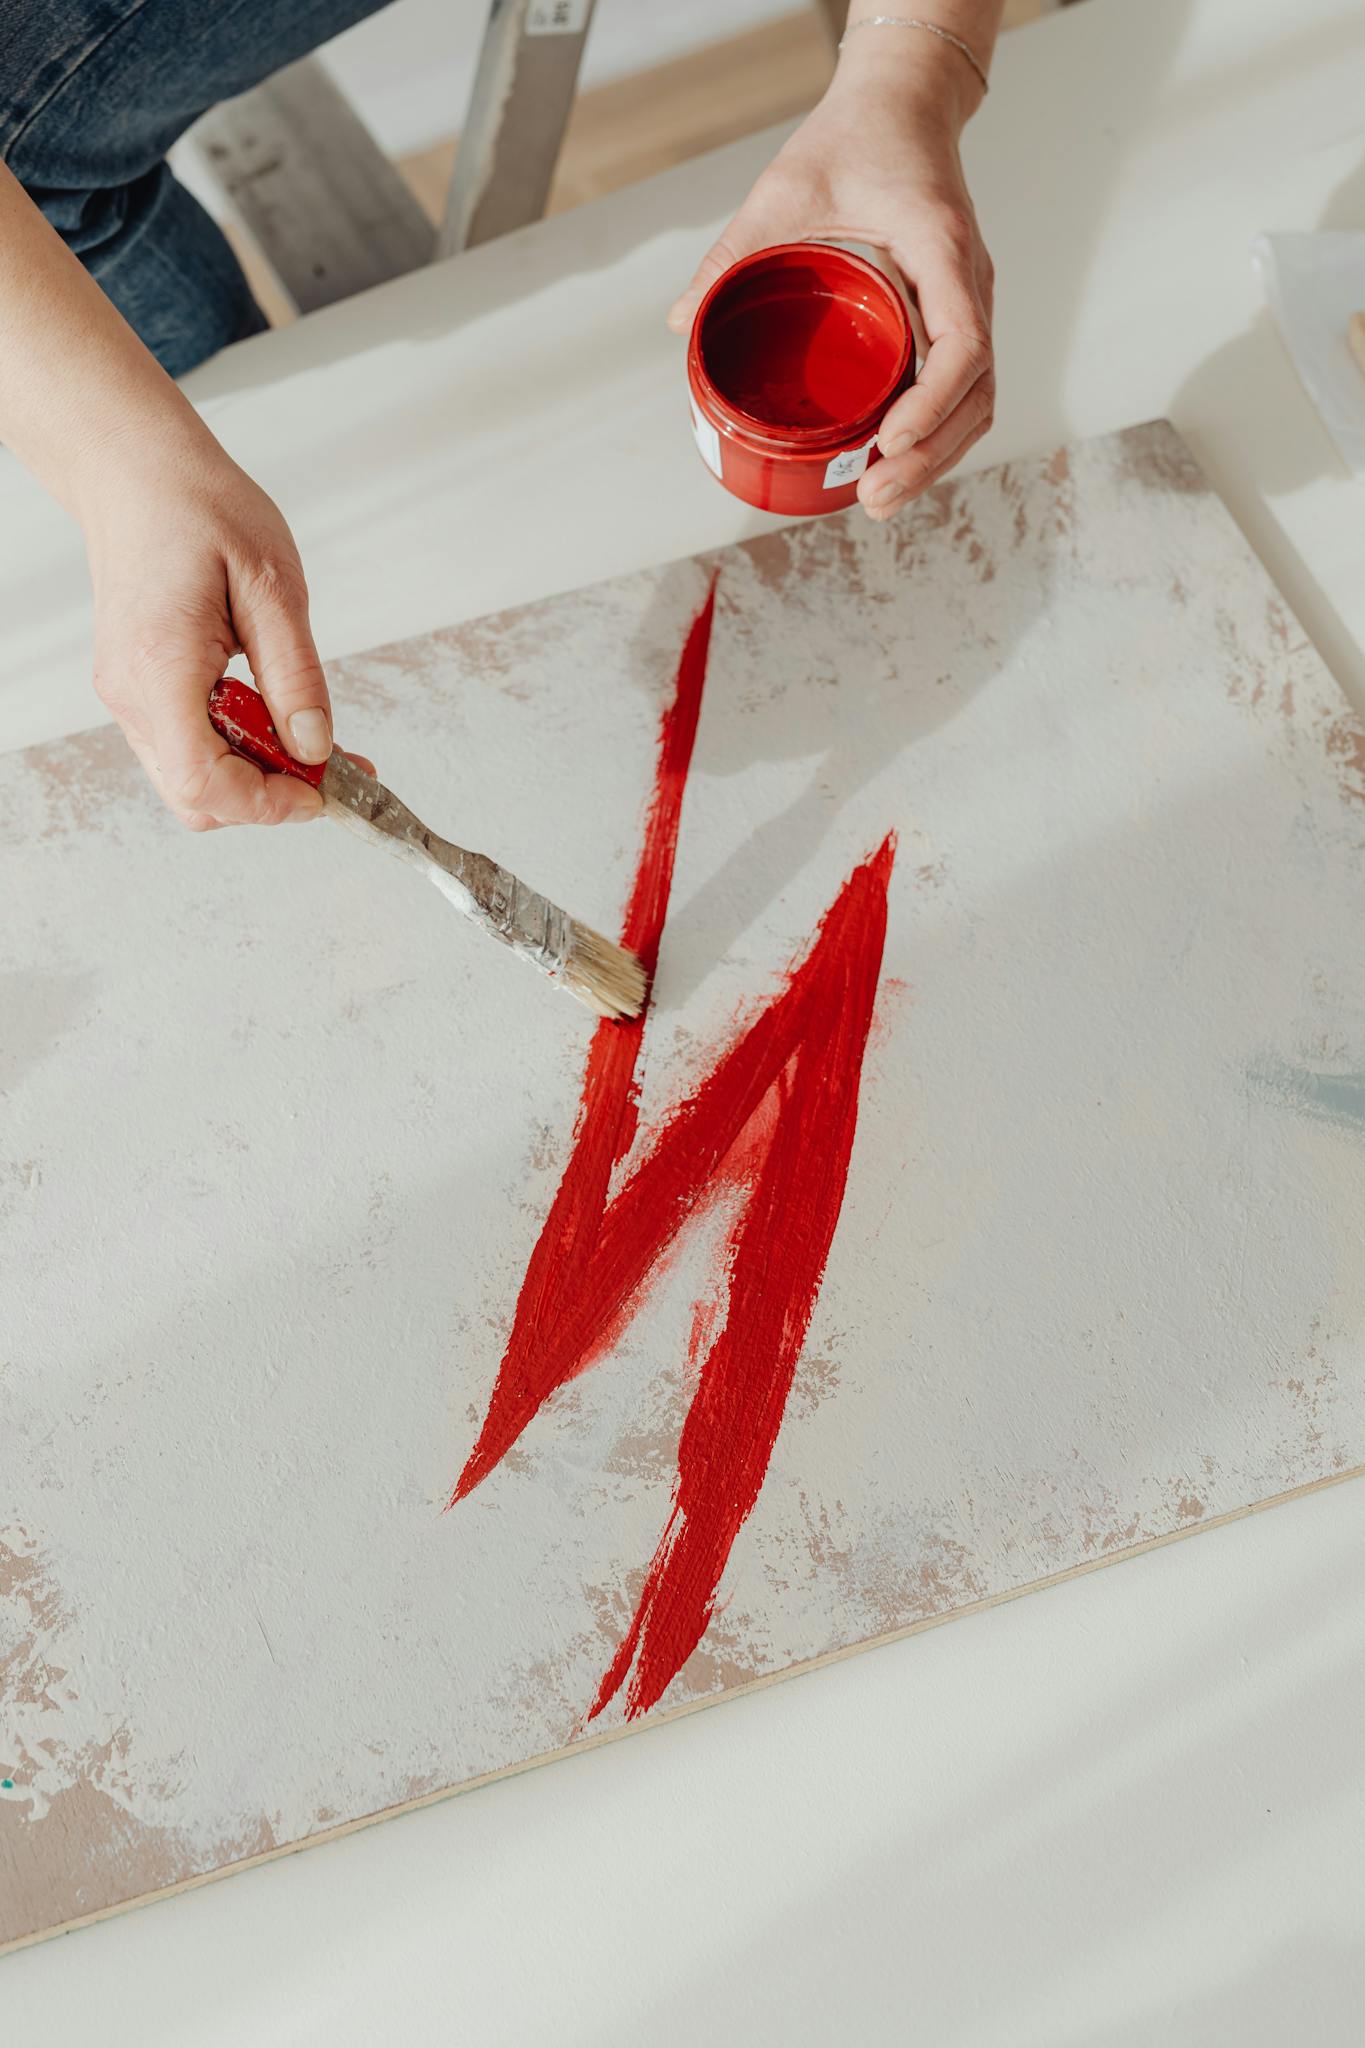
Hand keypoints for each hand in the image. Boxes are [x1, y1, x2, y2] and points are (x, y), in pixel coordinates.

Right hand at [82, 425, 340, 828]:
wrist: (137, 475)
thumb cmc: (199, 511)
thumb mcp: (274, 586)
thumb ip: (296, 676)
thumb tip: (315, 748)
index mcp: (161, 666)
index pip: (203, 780)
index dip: (266, 804)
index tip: (320, 791)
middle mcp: (131, 693)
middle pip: (196, 796)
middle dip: (268, 797)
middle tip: (329, 767)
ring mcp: (127, 696)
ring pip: (191, 779)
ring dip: (254, 774)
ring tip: (304, 734)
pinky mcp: (137, 691)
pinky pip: (186, 747)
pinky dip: (233, 749)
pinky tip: (269, 714)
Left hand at [669, 35, 994, 520]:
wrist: (899, 105)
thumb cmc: (851, 139)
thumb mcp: (784, 190)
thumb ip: (733, 253)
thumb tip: (683, 320)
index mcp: (941, 249)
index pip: (962, 343)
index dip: (933, 401)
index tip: (891, 438)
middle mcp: (969, 283)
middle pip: (975, 392)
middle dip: (930, 455)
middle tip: (873, 498)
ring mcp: (968, 304)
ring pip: (976, 401)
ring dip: (936, 458)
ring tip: (880, 499)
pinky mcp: (954, 317)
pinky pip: (962, 389)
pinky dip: (937, 434)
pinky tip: (897, 466)